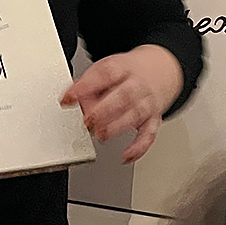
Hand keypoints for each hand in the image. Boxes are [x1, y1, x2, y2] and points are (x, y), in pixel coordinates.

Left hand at [61, 44, 182, 163]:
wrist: (157, 72)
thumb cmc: (125, 74)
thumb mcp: (105, 69)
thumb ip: (86, 85)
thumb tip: (70, 99)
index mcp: (121, 68)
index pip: (104, 74)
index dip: (85, 86)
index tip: (69, 98)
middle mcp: (136, 85)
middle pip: (122, 96)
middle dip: (103, 110)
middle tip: (88, 121)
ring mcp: (146, 102)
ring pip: (135, 115)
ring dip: (116, 127)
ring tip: (101, 135)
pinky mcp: (154, 120)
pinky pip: (149, 135)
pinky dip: (139, 147)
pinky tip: (126, 156)